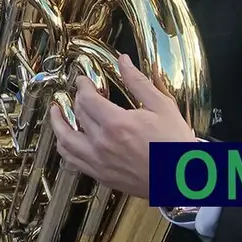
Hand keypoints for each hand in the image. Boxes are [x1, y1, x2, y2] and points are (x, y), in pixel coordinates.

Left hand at [48, 53, 198, 199]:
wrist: (185, 179)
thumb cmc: (176, 145)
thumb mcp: (162, 106)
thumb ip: (138, 82)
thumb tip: (124, 62)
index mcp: (116, 124)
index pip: (86, 99)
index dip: (82, 86)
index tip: (82, 80)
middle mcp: (103, 144)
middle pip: (76, 116)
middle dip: (74, 100)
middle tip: (77, 93)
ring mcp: (100, 162)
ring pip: (65, 143)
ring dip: (57, 125)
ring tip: (55, 114)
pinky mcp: (102, 176)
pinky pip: (73, 162)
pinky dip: (65, 150)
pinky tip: (66, 142)